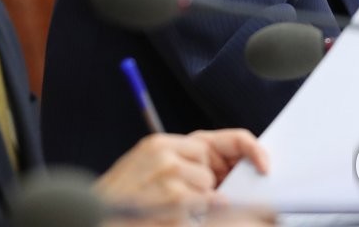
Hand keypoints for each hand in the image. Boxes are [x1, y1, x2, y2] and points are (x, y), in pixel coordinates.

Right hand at [95, 130, 267, 212]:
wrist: (93, 219)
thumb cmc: (123, 204)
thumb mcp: (148, 173)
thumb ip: (181, 166)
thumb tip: (222, 181)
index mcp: (160, 144)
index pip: (216, 139)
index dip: (248, 150)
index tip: (265, 165)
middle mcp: (165, 153)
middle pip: (211, 170)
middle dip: (205, 188)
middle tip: (177, 199)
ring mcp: (169, 176)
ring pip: (209, 192)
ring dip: (195, 207)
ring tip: (162, 209)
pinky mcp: (174, 200)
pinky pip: (202, 209)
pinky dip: (191, 218)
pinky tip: (165, 216)